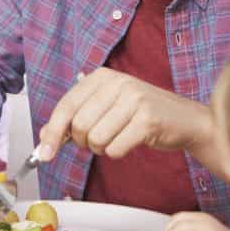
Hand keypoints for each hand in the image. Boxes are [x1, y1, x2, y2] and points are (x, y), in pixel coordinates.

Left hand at [36, 68, 212, 161]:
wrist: (186, 120)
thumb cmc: (143, 114)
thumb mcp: (106, 108)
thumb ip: (74, 119)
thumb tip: (45, 137)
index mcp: (102, 77)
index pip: (66, 106)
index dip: (53, 132)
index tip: (44, 153)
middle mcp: (117, 83)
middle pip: (79, 125)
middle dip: (84, 142)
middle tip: (97, 140)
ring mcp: (134, 99)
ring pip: (96, 139)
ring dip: (101, 149)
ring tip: (116, 139)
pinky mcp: (148, 119)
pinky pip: (115, 148)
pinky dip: (117, 152)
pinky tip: (129, 142)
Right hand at [166, 211, 229, 230]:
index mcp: (201, 226)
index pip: (180, 227)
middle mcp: (200, 217)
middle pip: (177, 217)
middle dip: (170, 227)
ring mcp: (200, 215)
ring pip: (179, 215)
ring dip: (173, 224)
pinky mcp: (200, 216)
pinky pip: (184, 216)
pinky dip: (179, 223)